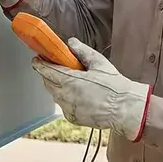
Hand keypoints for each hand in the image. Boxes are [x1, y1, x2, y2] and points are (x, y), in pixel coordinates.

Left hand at [31, 38, 150, 141]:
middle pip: (47, 83)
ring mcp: (68, 109)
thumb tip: (71, 43)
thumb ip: (82, 51)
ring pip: (55, 95)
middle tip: (55, 67)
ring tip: (70, 81)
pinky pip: (63, 106)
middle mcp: (65, 96)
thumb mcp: (99, 63)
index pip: (47, 71)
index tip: (37, 58)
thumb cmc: (115, 86)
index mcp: (70, 81)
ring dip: (57, 87)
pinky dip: (66, 99)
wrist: (125, 108)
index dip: (40, 63)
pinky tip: (78, 95)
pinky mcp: (72, 118)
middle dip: (48, 74)